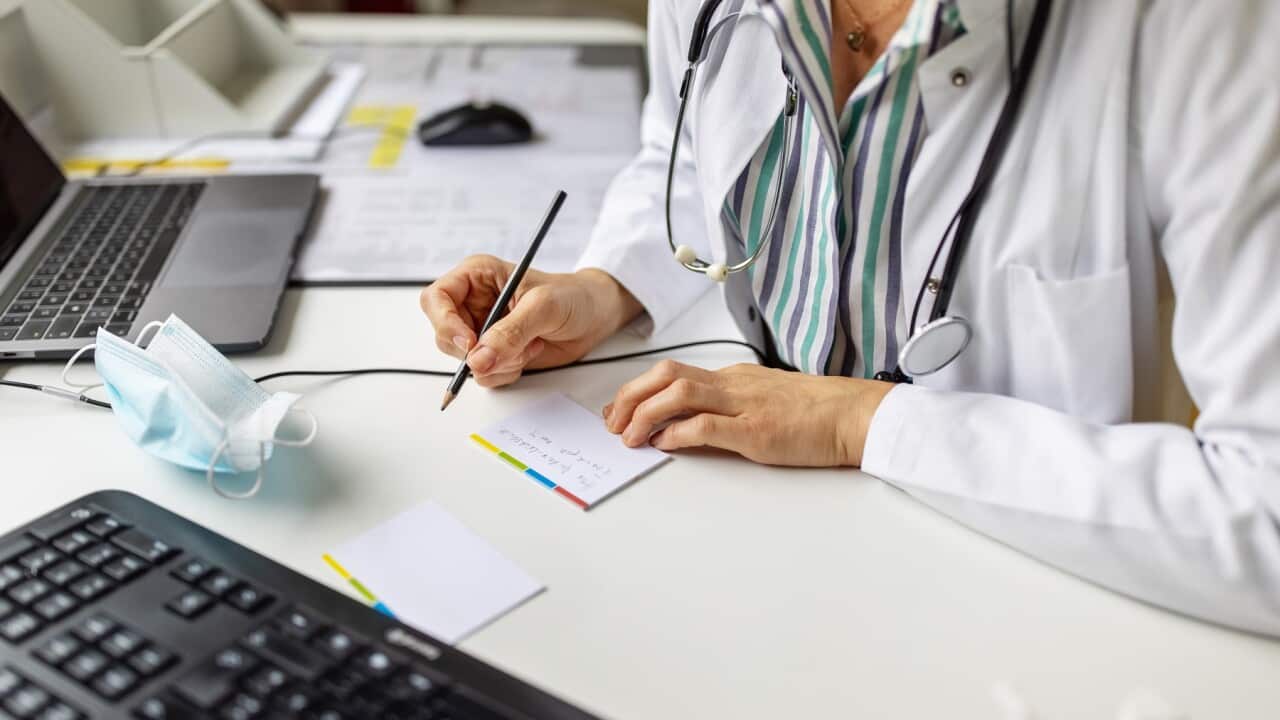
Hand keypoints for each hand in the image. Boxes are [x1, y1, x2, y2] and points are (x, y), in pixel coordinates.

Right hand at [421, 255, 642, 386]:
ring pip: (465, 362)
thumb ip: (510, 332)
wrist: (595, 316)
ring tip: (530, 344)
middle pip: (445, 336)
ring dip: (499, 362)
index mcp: (476, 277)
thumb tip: (478, 359)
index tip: (470, 342)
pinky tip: (530, 353)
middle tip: (514, 347)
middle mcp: (473, 304)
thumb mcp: (544, 307)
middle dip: (479, 350)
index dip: (445, 323)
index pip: (436, 299)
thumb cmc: (573, 296)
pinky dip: (507, 372)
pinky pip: (484, 375)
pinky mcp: (494, 354)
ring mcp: (482, 332)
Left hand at [603, 360, 894, 466]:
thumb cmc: (816, 414)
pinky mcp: (756, 430)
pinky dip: (677, 434)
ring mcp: (744, 405)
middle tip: (613, 423)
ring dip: (645, 415)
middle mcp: (732, 385)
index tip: (619, 409)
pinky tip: (664, 445)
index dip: (638, 390)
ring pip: (678, 394)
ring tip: (629, 437)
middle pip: (666, 376)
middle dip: (631, 397)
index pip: (673, 374)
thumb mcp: (764, 404)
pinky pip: (706, 425)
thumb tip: (689, 428)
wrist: (855, 415)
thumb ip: (728, 411)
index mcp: (733, 379)